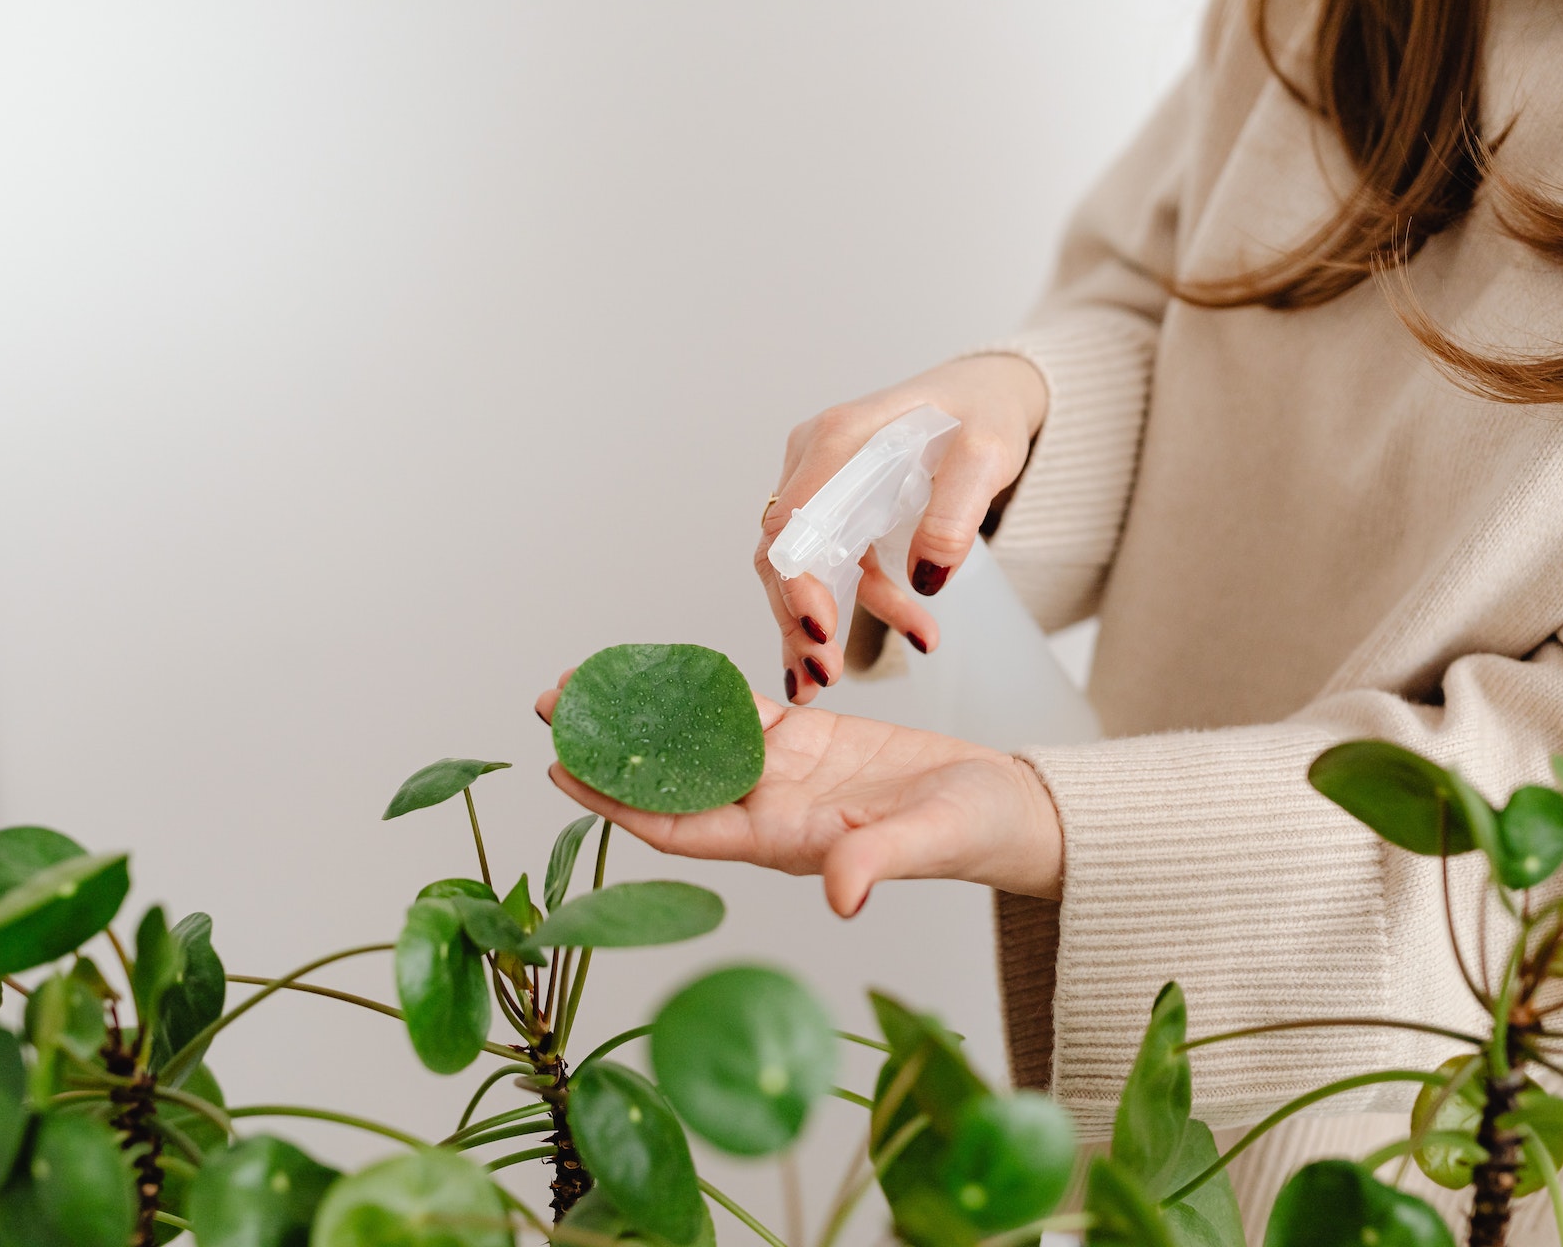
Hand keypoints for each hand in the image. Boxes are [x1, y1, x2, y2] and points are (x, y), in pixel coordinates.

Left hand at [535, 674, 1062, 916]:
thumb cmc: (974, 833)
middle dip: (609, 749)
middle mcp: (769, 810)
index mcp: (783, 841)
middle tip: (552, 707)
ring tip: (588, 681)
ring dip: (644, 714)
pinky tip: (661, 668)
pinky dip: (699, 689)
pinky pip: (739, 710)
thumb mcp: (929, 840)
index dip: (617, 803)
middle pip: (670, 779)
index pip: (679, 825)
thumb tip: (842, 893)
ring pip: (695, 739)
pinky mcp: (810, 741)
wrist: (1009, 810)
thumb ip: (881, 859)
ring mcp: (786, 774)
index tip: (562, 773)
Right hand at [758, 354, 1046, 703]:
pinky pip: (831, 568)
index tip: (820, 629)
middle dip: (796, 617)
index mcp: (840, 437)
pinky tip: (882, 644)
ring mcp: (821, 485)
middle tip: (823, 675)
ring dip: (816, 624)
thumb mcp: (988, 454)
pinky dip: (849, 609)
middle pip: (781, 549)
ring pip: (797, 567)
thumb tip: (928, 576)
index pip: (794, 517)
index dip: (797, 578)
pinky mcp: (836, 511)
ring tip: (833, 678)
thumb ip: (956, 510)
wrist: (985, 396)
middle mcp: (815, 459)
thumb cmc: (983, 412)